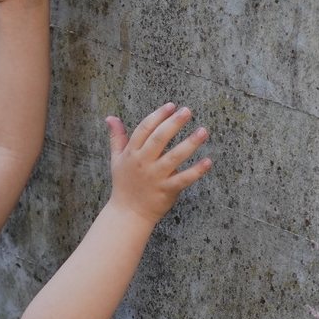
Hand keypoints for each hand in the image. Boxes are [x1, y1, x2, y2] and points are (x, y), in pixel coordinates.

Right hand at [106, 103, 212, 225]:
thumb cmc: (124, 184)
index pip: (144, 129)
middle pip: (159, 139)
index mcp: (132, 153)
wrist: (128, 213)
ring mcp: (156, 177)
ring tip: (203, 131)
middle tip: (187, 111)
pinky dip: (197, 170)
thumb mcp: (117, 159)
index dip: (158, 116)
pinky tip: (208, 160)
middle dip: (174, 123)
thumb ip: (117, 137)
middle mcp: (143, 163)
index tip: (171, 106)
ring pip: (174, 157)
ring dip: (190, 143)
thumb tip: (110, 118)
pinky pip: (184, 179)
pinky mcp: (167, 190)